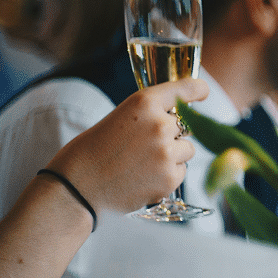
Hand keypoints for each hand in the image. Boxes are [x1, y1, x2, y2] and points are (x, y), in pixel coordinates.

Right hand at [45, 79, 207, 212]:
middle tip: (142, 147)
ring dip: (172, 155)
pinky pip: (181, 171)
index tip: (202, 92)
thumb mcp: (119, 119)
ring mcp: (167, 152)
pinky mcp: (170, 178)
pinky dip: (167, 175)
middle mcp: (160, 124)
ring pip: (187, 149)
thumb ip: (148, 116)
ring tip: (141, 164)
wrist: (75, 189)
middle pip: (185, 125)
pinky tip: (142, 178)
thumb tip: (176, 120)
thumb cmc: (90, 152)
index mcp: (143, 103)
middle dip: (171, 134)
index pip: (185, 88)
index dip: (197, 90)